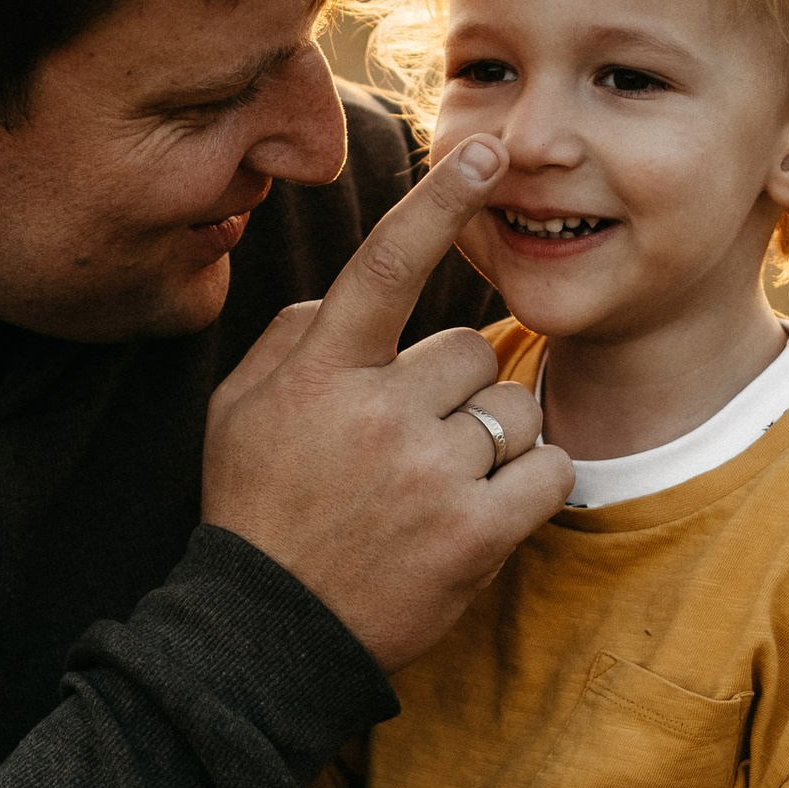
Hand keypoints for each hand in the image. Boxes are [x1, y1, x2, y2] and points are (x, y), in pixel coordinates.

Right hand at [203, 139, 570, 674]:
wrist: (268, 635)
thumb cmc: (257, 512)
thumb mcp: (241, 410)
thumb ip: (296, 338)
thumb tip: (353, 297)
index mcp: (321, 372)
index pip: (385, 265)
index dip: (438, 204)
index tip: (485, 153)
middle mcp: (377, 411)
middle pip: (472, 351)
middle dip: (456, 391)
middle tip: (411, 447)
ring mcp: (429, 474)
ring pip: (513, 411)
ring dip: (493, 442)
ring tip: (439, 488)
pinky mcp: (475, 534)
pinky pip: (548, 471)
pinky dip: (532, 485)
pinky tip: (485, 510)